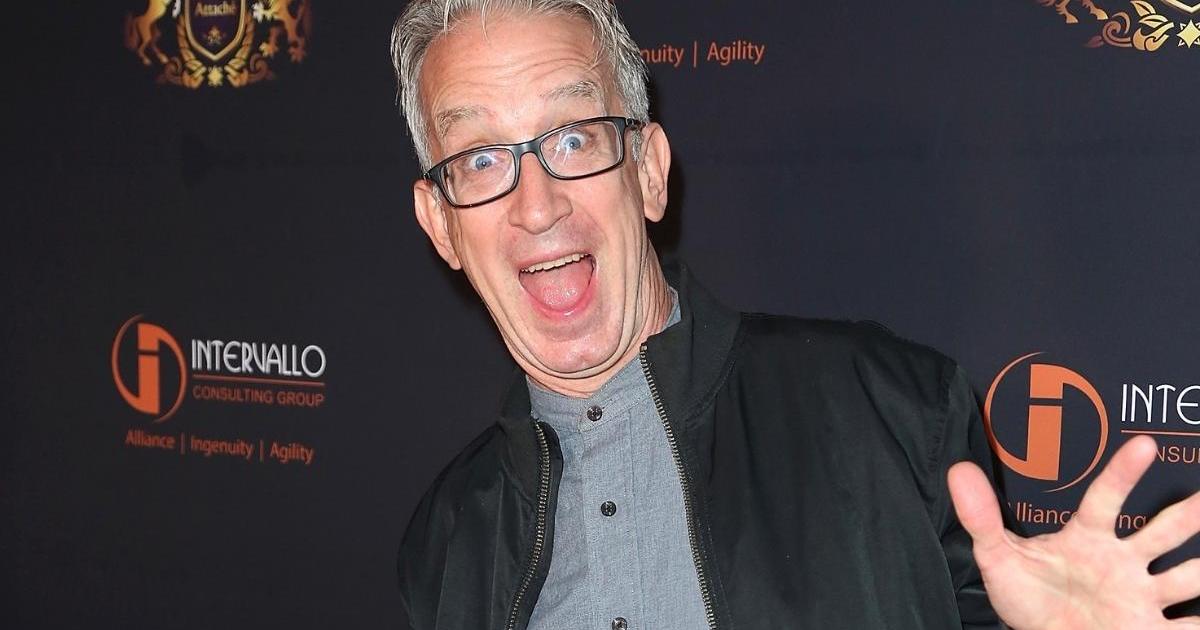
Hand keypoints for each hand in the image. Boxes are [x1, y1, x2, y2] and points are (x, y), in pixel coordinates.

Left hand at [947, 435, 1199, 628]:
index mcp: (1088, 539)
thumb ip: (981, 517)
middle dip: (1188, 514)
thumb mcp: (999, 557)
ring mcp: (1140, 596)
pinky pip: (1187, 629)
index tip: (1145, 444)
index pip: (1105, 499)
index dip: (1123, 473)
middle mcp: (1122, 561)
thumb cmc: (1028, 597)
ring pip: (1187, 576)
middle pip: (1162, 531)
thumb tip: (958, 470)